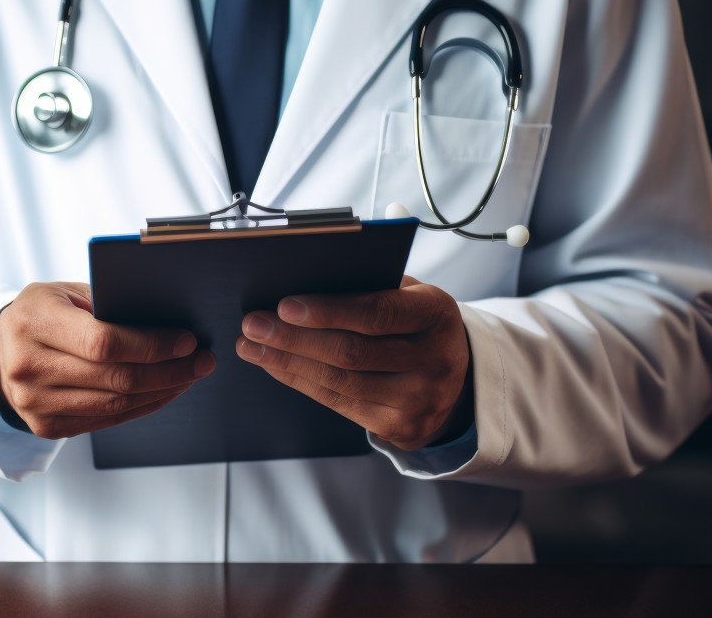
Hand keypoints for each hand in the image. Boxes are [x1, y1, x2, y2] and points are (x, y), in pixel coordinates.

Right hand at [0, 282, 215, 438]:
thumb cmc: (42, 313)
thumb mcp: (63, 293)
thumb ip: (106, 303)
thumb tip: (168, 321)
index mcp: (32, 322)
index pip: (102, 342)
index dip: (151, 345)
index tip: (187, 340)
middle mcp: (28, 366)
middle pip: (115, 378)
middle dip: (169, 370)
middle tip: (203, 360)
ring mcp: (35, 404)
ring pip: (115, 405)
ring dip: (163, 391)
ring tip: (191, 375)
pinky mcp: (47, 428)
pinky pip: (107, 420)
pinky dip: (143, 406)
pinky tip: (166, 391)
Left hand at [236, 277, 470, 450]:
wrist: (459, 380)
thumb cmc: (416, 323)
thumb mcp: (408, 296)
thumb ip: (367, 288)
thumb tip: (299, 284)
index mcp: (436, 314)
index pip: (377, 313)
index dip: (328, 311)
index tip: (283, 306)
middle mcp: (434, 360)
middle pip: (352, 352)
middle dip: (294, 338)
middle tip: (252, 324)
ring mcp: (419, 399)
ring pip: (340, 382)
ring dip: (287, 362)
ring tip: (251, 345)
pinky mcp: (401, 427)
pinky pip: (339, 404)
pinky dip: (300, 381)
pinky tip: (274, 365)